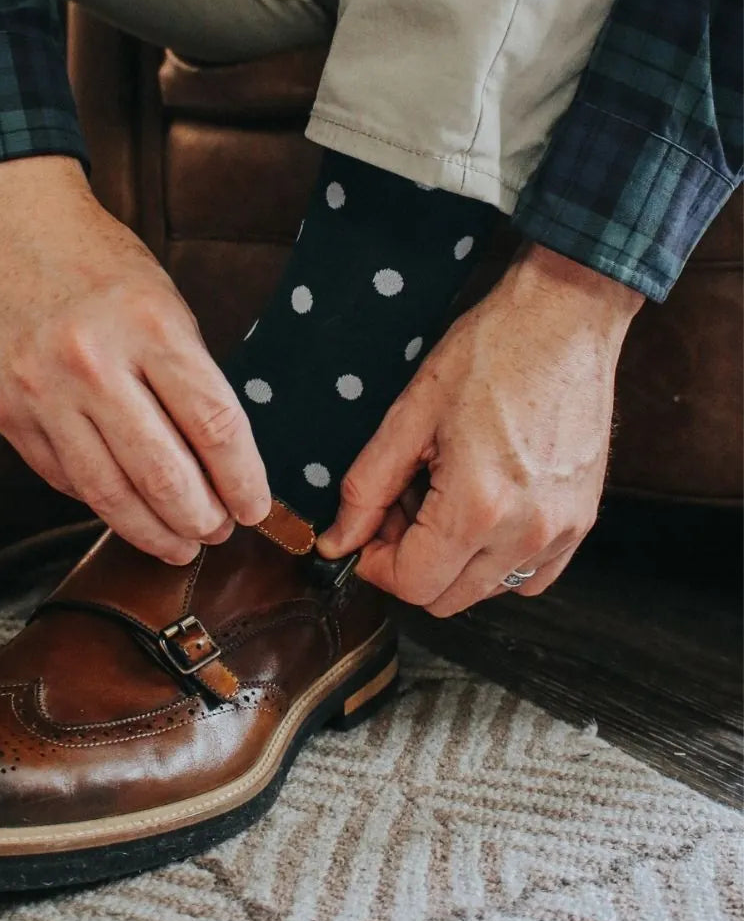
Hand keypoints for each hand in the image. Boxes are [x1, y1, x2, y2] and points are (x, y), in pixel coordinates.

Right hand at [0, 157, 270, 564]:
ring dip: (152, 531)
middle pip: (163, 473)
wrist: (9, 226)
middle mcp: (93, 362)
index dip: (243, 480)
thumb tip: (218, 460)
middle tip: (217, 534)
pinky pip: (63, 479)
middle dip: (201, 519)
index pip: (214, 425)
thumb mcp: (164, 303)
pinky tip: (124, 509)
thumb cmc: (98, 264)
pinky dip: (100, 502)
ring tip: (178, 545)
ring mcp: (43, 391)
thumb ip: (187, 377)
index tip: (254, 507)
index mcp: (151, 326)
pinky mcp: (7, 412)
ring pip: (109, 493)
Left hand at [317, 243, 643, 614]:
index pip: (411, 584)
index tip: (368, 531)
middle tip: (402, 508)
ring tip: (443, 500)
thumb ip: (367, 489)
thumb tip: (337, 541)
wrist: (564, 321)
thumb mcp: (408, 416)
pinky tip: (483, 511)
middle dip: (410, 564)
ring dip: (452, 563)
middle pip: (446, 599)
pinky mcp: (583, 523)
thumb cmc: (489, 355)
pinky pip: (529, 576)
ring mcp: (562, 532)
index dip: (376, 565)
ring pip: (485, 591)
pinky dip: (496, 560)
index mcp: (477, 507)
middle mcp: (526, 533)